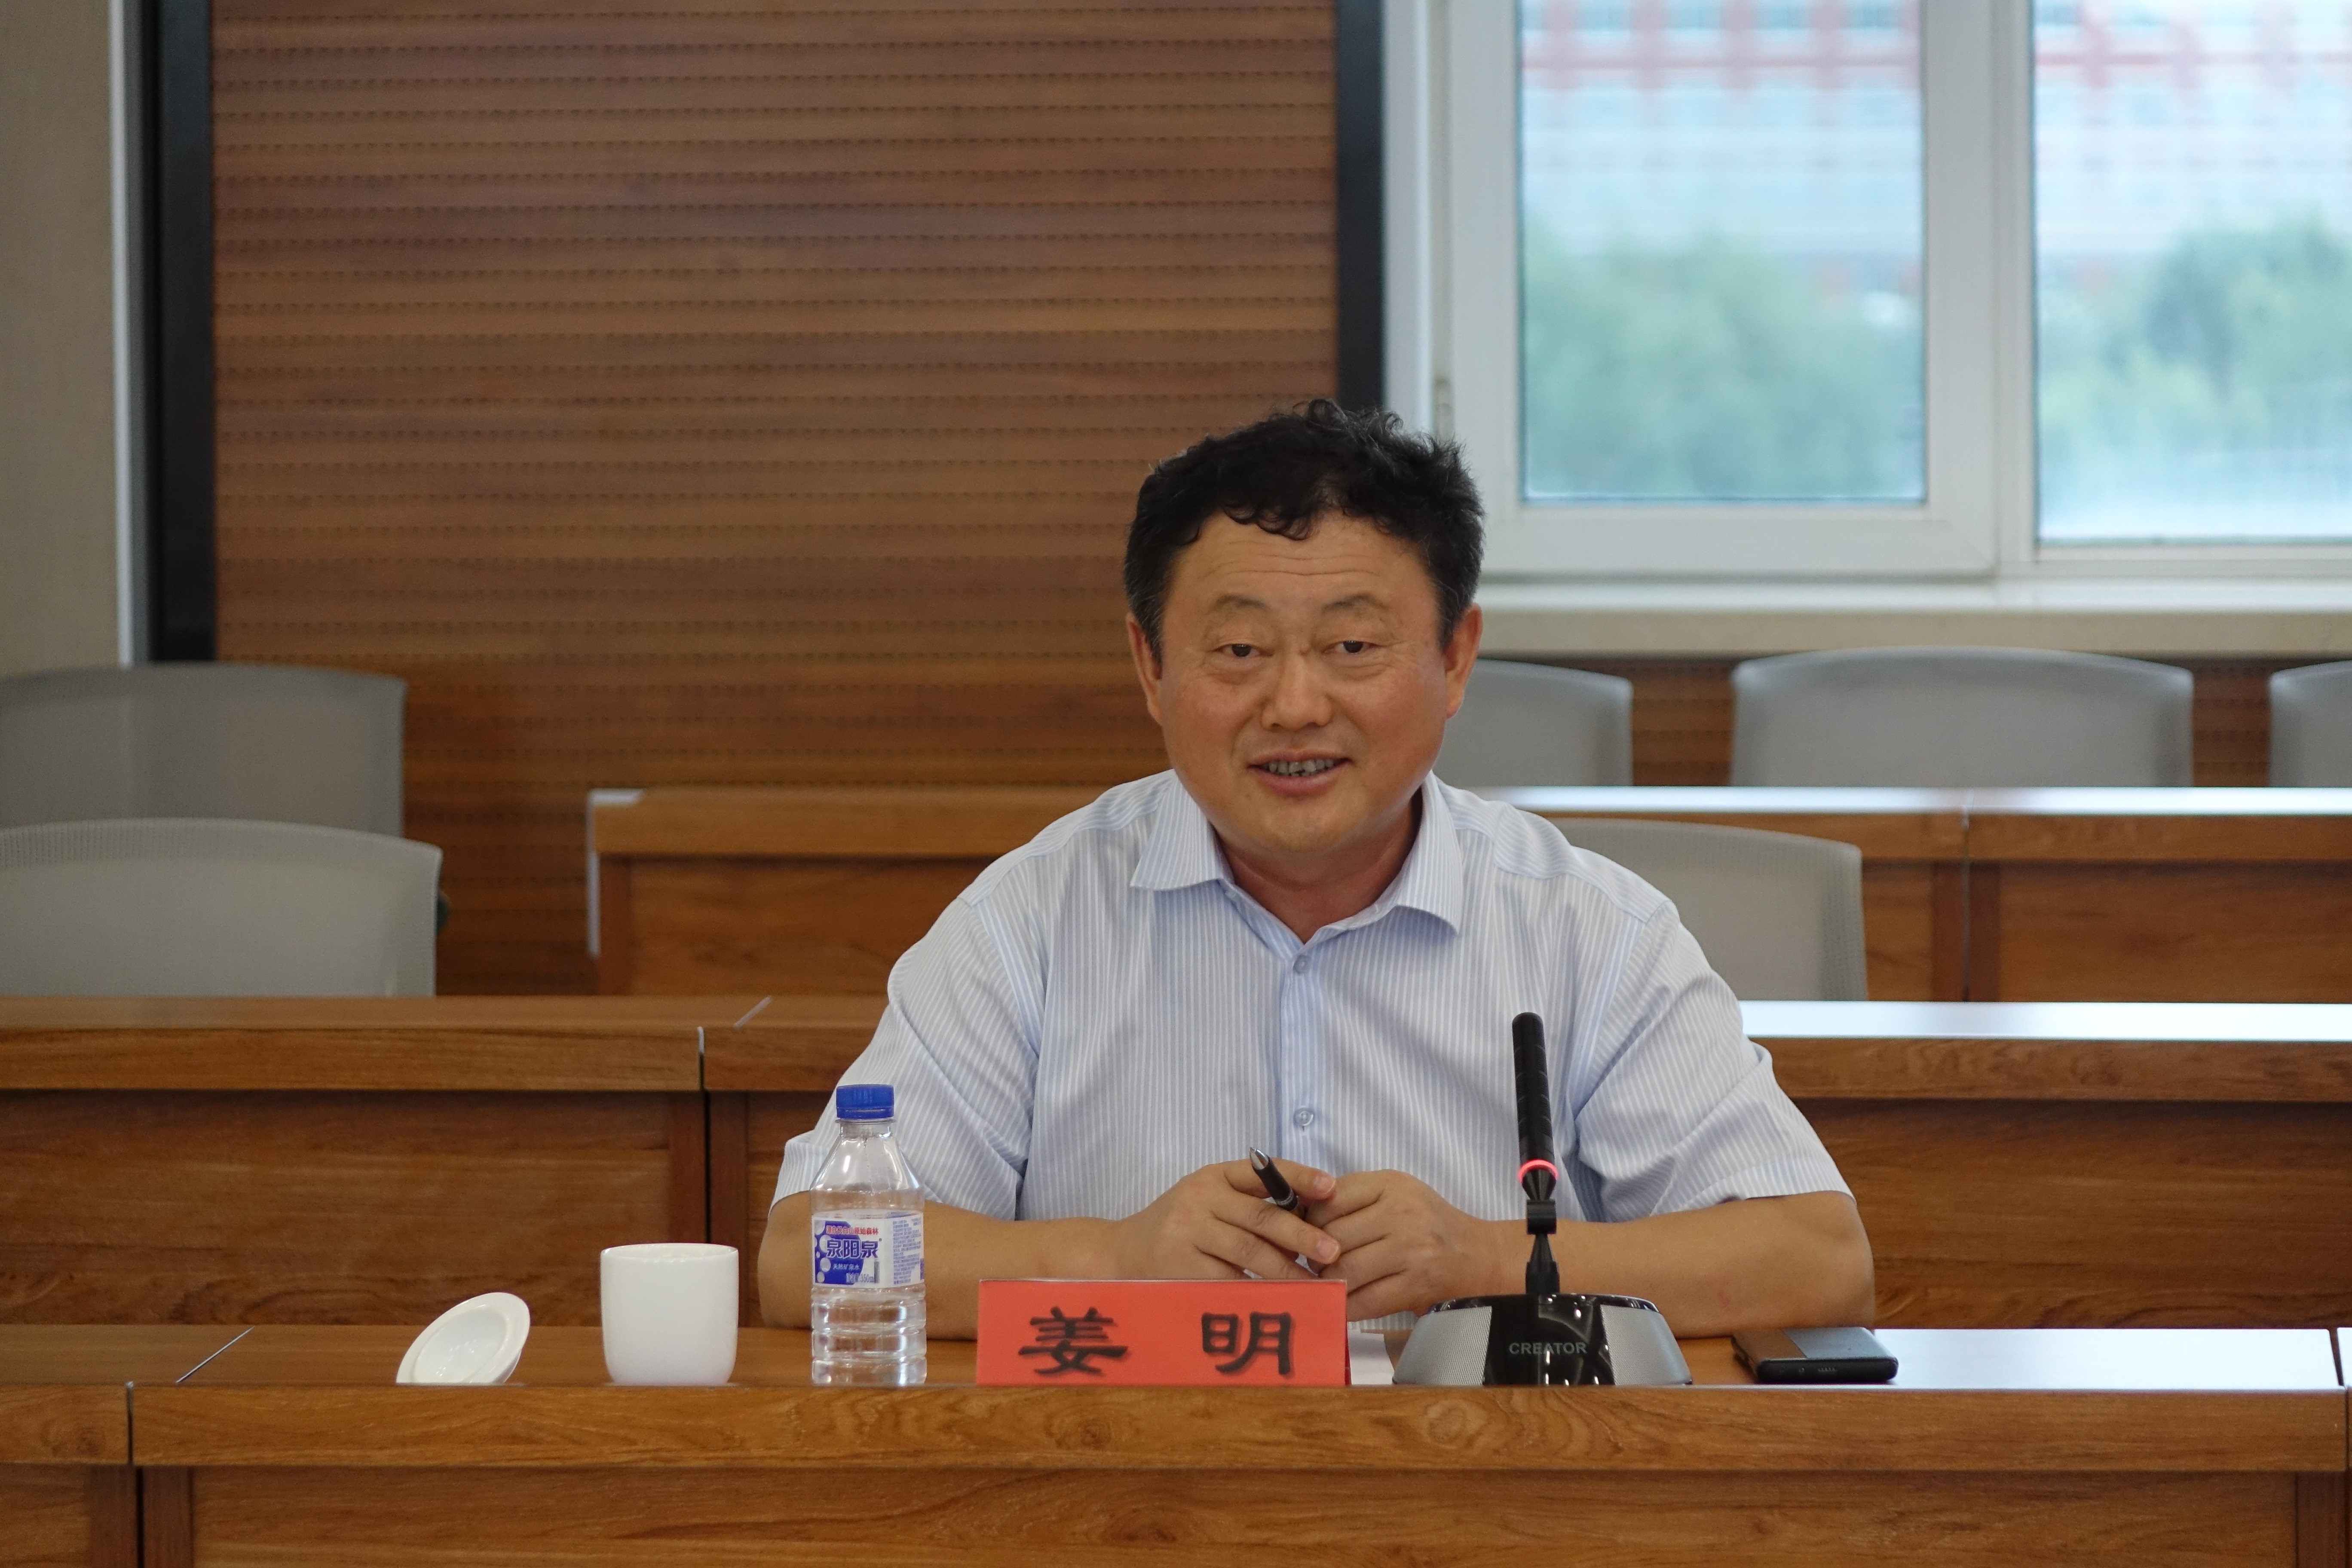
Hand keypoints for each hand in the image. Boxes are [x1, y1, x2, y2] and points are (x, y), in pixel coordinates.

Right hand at [1097, 1158, 1339, 1282]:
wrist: (1122, 1252)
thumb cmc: (1180, 1227)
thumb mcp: (1210, 1201)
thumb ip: (1250, 1204)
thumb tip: (1310, 1222)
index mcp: (1214, 1176)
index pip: (1263, 1171)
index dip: (1300, 1177)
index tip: (1331, 1187)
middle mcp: (1201, 1198)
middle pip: (1261, 1216)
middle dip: (1301, 1234)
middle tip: (1332, 1250)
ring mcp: (1189, 1232)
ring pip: (1248, 1251)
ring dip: (1286, 1270)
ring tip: (1314, 1284)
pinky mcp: (1182, 1265)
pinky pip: (1228, 1280)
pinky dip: (1257, 1290)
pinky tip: (1278, 1299)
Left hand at [1312, 1169, 1513, 1320]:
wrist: (1476, 1256)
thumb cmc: (1427, 1222)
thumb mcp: (1396, 1192)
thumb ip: (1355, 1197)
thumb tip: (1303, 1214)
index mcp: (1391, 1185)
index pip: (1331, 1199)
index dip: (1312, 1220)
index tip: (1310, 1232)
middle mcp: (1401, 1214)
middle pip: (1334, 1238)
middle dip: (1317, 1256)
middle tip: (1316, 1264)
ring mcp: (1410, 1251)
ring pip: (1346, 1271)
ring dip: (1330, 1282)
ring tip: (1331, 1281)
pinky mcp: (1415, 1286)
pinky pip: (1365, 1301)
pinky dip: (1347, 1306)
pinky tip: (1343, 1303)